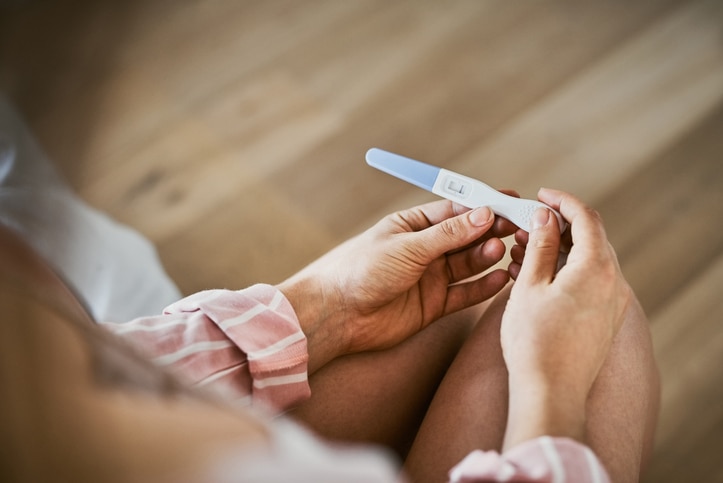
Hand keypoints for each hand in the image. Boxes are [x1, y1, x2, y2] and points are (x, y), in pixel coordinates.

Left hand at [278, 200, 515, 372]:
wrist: (337, 315)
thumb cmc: (361, 270)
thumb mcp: (407, 246)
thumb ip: (448, 234)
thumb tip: (483, 214)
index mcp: (413, 225)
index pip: (456, 210)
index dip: (483, 206)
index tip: (511, 203)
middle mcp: (424, 250)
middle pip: (467, 236)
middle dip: (492, 231)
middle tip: (516, 228)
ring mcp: (430, 277)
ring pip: (469, 264)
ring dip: (488, 256)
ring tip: (502, 251)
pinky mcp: (434, 305)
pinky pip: (465, 294)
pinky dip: (484, 287)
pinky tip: (501, 279)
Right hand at [501, 188, 631, 447]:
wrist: (551, 392)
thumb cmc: (535, 341)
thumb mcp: (529, 285)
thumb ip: (539, 246)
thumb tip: (544, 218)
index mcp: (596, 268)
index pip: (586, 218)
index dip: (562, 201)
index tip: (541, 195)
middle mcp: (613, 282)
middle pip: (590, 238)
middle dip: (557, 226)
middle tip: (525, 225)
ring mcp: (612, 303)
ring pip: (588, 261)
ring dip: (559, 250)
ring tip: (523, 251)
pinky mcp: (605, 319)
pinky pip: (589, 282)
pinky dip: (565, 271)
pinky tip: (537, 277)